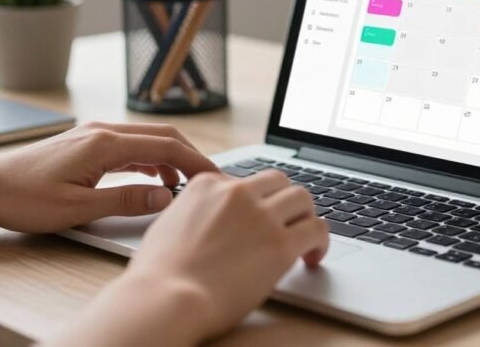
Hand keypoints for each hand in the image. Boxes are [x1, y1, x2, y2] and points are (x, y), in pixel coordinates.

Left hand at [0, 121, 218, 232]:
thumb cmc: (22, 198)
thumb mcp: (77, 209)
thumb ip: (125, 200)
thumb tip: (165, 197)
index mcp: (105, 143)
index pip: (167, 148)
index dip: (196, 163)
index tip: (216, 179)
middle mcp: (102, 131)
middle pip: (162, 137)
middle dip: (190, 157)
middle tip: (209, 181)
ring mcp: (93, 135)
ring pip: (147, 140)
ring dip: (170, 159)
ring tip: (184, 186)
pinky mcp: (85, 143)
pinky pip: (130, 145)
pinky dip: (150, 159)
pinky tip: (153, 178)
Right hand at [123, 169, 329, 342]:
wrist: (166, 298)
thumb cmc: (159, 275)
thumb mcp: (167, 225)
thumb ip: (193, 213)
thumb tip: (206, 221)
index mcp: (207, 184)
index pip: (244, 182)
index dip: (254, 202)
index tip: (256, 219)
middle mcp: (237, 192)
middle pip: (278, 182)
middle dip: (284, 201)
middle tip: (287, 223)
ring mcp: (261, 216)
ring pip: (302, 198)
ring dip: (305, 216)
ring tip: (304, 239)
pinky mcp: (281, 244)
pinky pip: (317, 229)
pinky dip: (320, 241)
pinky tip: (312, 257)